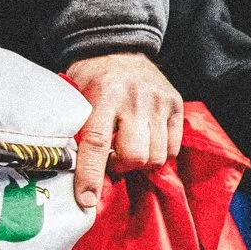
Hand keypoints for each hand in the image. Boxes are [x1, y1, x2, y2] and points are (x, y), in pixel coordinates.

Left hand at [64, 52, 183, 208]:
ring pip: (156, 156)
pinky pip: (173, 148)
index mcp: (102, 95)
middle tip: (112, 160)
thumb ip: (76, 130)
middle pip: (134, 155)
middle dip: (122, 167)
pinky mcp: (175, 104)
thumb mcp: (76, 98)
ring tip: (129, 149)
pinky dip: (159, 154)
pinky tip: (146, 142)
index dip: (92, 176)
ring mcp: (158, 101)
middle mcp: (134, 98)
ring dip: (140, 163)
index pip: (97, 143)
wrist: (119, 48)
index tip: (87, 200)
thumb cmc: (91, 80)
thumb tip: (75, 176)